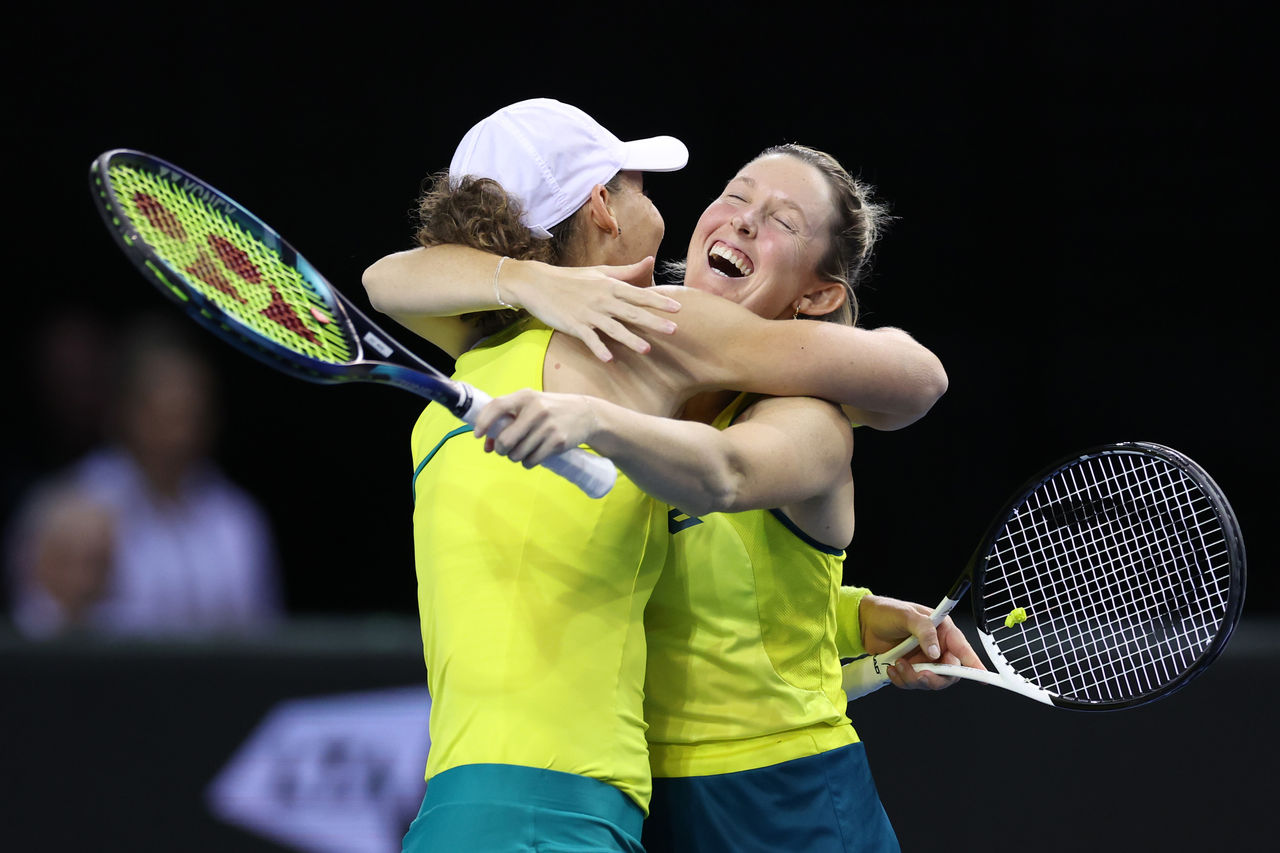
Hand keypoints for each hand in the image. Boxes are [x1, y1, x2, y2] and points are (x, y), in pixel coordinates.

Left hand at [473, 389, 598, 467]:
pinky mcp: (558, 442)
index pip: (497, 406)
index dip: (483, 422)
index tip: (477, 435)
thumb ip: (509, 420)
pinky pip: (531, 460)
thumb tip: (487, 445)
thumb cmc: (551, 409)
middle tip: (504, 450)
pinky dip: (527, 462)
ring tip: (522, 451)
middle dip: (501, 449)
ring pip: (517, 454)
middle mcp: (536, 409)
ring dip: (515, 457)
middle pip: (505, 439)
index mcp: (526, 396)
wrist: (586, 414)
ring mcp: (548, 426)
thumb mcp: (531, 405)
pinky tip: (532, 456)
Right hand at [506, 257, 679, 361]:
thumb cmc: (571, 278)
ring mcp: (588, 313)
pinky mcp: (574, 325)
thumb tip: (650, 260)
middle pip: (632, 313)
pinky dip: (599, 348)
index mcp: (610, 286)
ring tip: (647, 350)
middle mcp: (602, 300)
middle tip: (673, 330)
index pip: (639, 295)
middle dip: (654, 322)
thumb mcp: (600, 272)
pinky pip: (589, 339)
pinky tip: (610, 359)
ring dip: (630, 339)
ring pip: (614, 328)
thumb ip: (627, 271)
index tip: (678, 309)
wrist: (538, 283)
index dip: (659, 302)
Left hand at [859, 594, 985, 690]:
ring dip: (913, 678)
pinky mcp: (910, 668)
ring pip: (929, 681)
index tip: (983, 678)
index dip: (974, 665)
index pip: (963, 650)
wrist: (864, 622)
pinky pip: (912, 683)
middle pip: (949, 673)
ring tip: (897, 664)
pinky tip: (891, 668)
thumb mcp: (906, 615)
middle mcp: (937, 647)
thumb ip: (923, 630)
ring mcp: (923, 660)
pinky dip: (902, 680)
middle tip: (919, 673)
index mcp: (943, 631)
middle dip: (934, 678)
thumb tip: (935, 652)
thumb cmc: (887, 612)